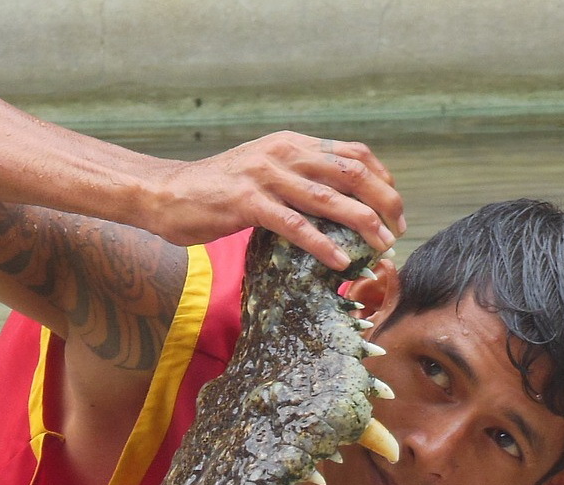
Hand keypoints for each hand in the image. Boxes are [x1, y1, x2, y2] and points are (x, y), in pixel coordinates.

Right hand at [143, 131, 404, 269]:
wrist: (165, 193)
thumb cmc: (216, 191)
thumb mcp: (263, 172)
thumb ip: (296, 178)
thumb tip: (335, 201)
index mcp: (292, 144)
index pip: (353, 153)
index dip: (383, 180)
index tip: (395, 208)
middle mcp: (283, 153)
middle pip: (351, 172)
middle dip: (384, 202)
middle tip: (398, 231)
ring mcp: (265, 176)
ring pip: (329, 198)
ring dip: (362, 224)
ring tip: (381, 248)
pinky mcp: (247, 203)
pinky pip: (294, 225)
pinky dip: (321, 244)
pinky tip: (339, 262)